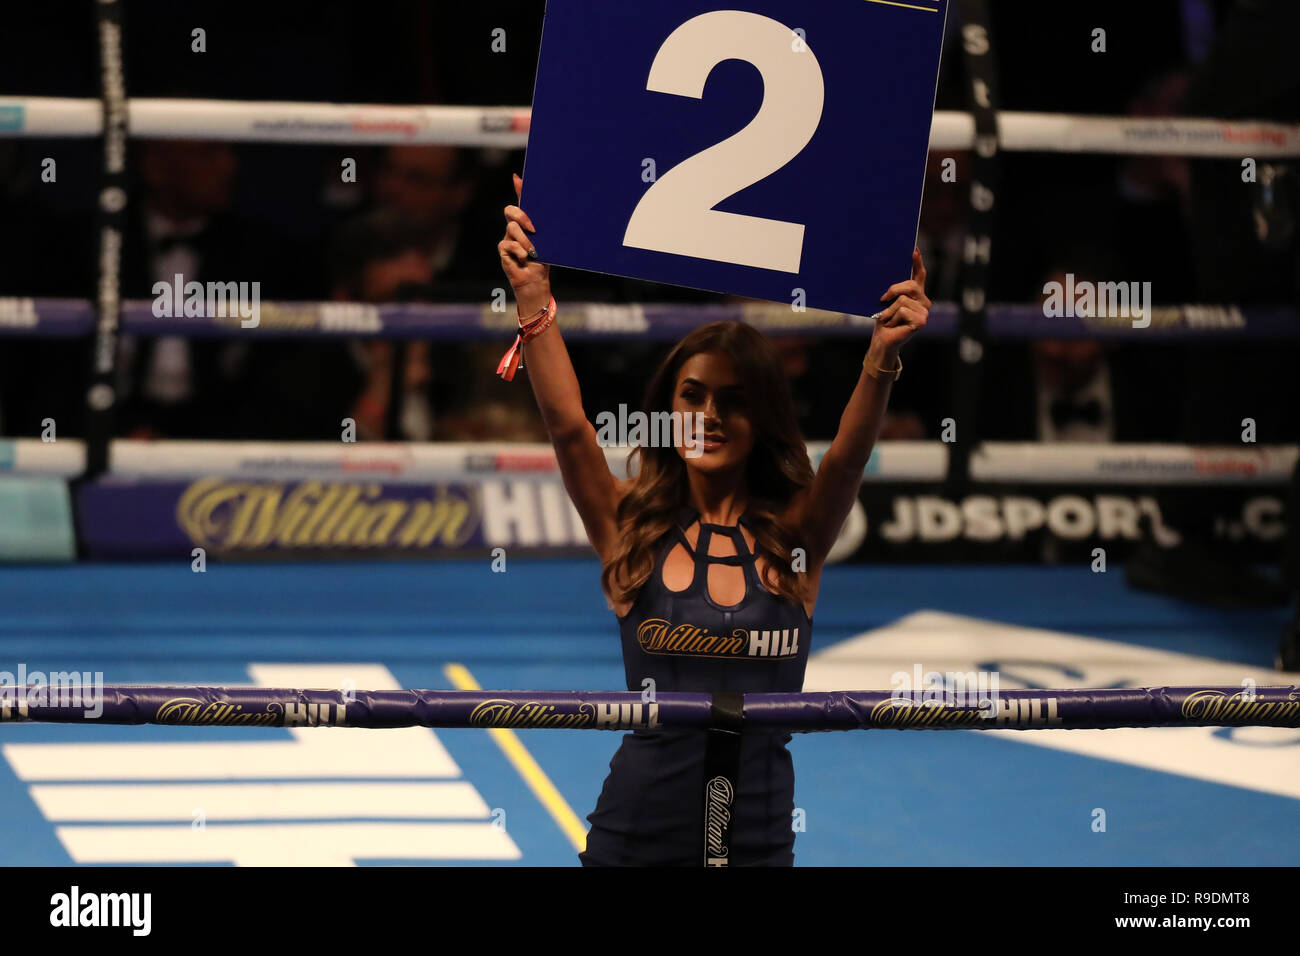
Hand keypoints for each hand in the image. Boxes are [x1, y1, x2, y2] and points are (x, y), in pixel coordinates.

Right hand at [499, 174, 551, 315]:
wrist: (536, 281)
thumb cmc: (544, 261)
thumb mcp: (549, 242)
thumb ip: (548, 227)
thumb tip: (559, 208)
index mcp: (528, 224)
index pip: (522, 202)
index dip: (519, 188)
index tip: (518, 177)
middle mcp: (516, 228)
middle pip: (511, 211)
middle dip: (521, 215)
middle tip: (533, 228)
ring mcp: (508, 239)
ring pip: (511, 228)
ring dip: (524, 240)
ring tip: (533, 252)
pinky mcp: (503, 251)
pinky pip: (507, 244)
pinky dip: (519, 251)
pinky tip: (525, 258)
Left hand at [870, 248, 929, 360]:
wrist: (882, 340)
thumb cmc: (883, 321)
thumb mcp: (886, 302)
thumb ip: (891, 291)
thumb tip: (887, 281)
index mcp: (915, 295)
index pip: (919, 275)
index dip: (917, 262)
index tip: (914, 250)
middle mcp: (923, 301)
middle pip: (910, 286)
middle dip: (893, 291)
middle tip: (882, 300)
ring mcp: (924, 311)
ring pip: (903, 299)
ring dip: (889, 310)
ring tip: (887, 319)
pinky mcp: (921, 321)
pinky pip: (903, 310)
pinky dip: (892, 318)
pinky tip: (893, 325)